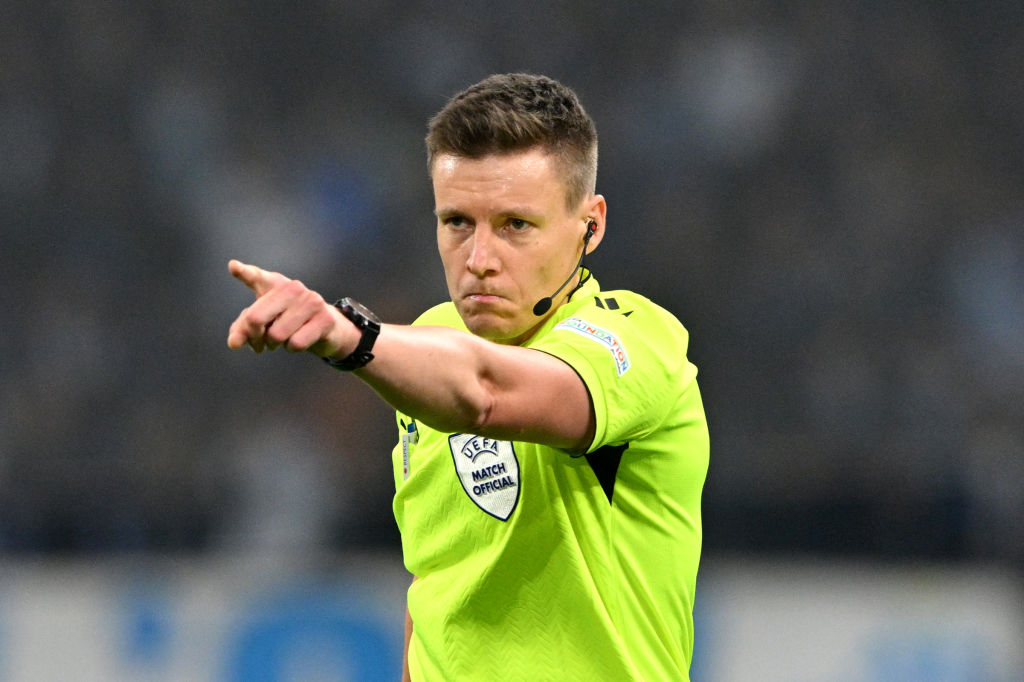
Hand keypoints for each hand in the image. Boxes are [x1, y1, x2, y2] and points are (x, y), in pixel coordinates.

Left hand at [226, 260, 353, 356]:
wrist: (328, 330)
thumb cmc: (290, 322)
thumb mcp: (265, 322)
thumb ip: (244, 329)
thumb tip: (234, 343)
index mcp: (275, 284)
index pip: (257, 277)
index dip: (245, 272)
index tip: (234, 267)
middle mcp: (293, 288)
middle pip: (256, 318)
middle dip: (254, 337)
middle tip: (260, 343)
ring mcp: (311, 302)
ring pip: (277, 335)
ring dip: (275, 344)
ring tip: (281, 340)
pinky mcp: (325, 319)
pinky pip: (296, 343)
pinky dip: (292, 348)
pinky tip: (298, 341)